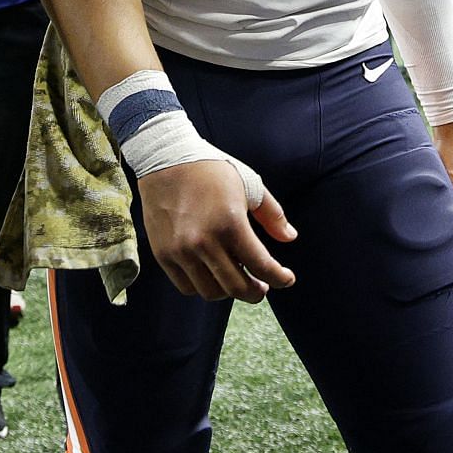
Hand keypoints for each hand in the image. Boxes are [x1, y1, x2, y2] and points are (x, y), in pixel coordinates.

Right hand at [136, 160, 295, 302]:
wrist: (165, 160)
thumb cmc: (210, 170)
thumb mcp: (249, 184)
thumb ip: (272, 214)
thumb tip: (290, 238)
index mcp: (230, 223)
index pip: (262, 266)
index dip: (280, 278)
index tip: (286, 279)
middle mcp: (204, 242)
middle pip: (237, 287)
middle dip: (256, 293)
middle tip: (262, 287)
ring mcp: (181, 250)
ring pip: (211, 292)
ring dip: (229, 291)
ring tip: (235, 278)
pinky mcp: (162, 253)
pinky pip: (186, 286)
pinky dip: (202, 286)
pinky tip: (211, 274)